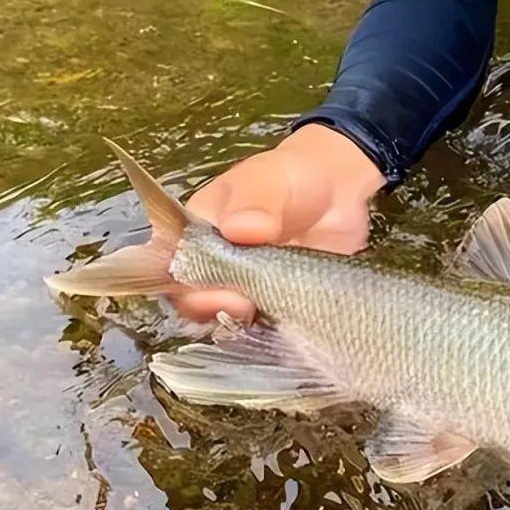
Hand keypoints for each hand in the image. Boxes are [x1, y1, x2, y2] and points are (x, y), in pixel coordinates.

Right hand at [171, 124, 386, 322]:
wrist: (335, 191)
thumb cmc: (289, 178)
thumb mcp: (269, 179)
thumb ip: (255, 202)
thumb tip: (241, 229)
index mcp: (195, 232)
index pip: (174, 268)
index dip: (190, 284)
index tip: (222, 287)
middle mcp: (211, 265)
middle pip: (194, 302)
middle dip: (216, 308)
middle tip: (247, 304)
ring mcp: (241, 289)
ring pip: (225, 321)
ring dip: (242, 323)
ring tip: (267, 311)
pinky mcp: (271, 306)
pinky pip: (260, 330)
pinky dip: (269, 331)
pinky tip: (286, 323)